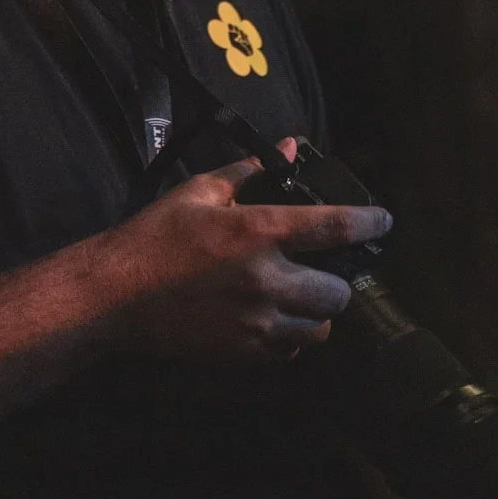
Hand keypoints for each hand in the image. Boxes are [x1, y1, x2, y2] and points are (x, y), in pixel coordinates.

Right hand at [92, 143, 390, 361]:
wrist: (114, 297)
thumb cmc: (154, 238)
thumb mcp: (199, 192)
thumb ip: (249, 170)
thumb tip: (289, 146)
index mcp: (257, 232)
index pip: (334, 227)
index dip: (368, 223)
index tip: (383, 223)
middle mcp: (265, 279)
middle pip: (337, 292)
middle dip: (337, 281)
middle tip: (321, 270)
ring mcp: (256, 321)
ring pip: (319, 328)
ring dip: (315, 312)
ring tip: (298, 297)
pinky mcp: (244, 352)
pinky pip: (290, 349)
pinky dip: (290, 336)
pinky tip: (271, 317)